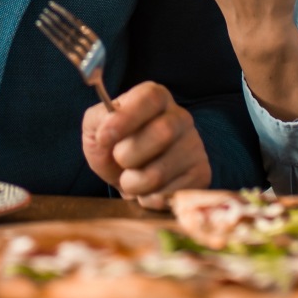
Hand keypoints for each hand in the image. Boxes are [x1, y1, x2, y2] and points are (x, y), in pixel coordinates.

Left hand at [80, 82, 210, 209]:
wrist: (129, 177)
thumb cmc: (114, 146)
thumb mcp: (97, 127)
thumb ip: (97, 119)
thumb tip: (107, 130)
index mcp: (156, 97)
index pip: (150, 98)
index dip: (126, 118)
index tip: (104, 138)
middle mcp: (181, 117)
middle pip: (162, 133)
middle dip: (128, 155)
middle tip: (119, 160)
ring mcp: (194, 146)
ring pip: (162, 171)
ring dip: (134, 183)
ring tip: (130, 179)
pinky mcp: (201, 174)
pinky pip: (172, 194)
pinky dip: (150, 199)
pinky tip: (147, 191)